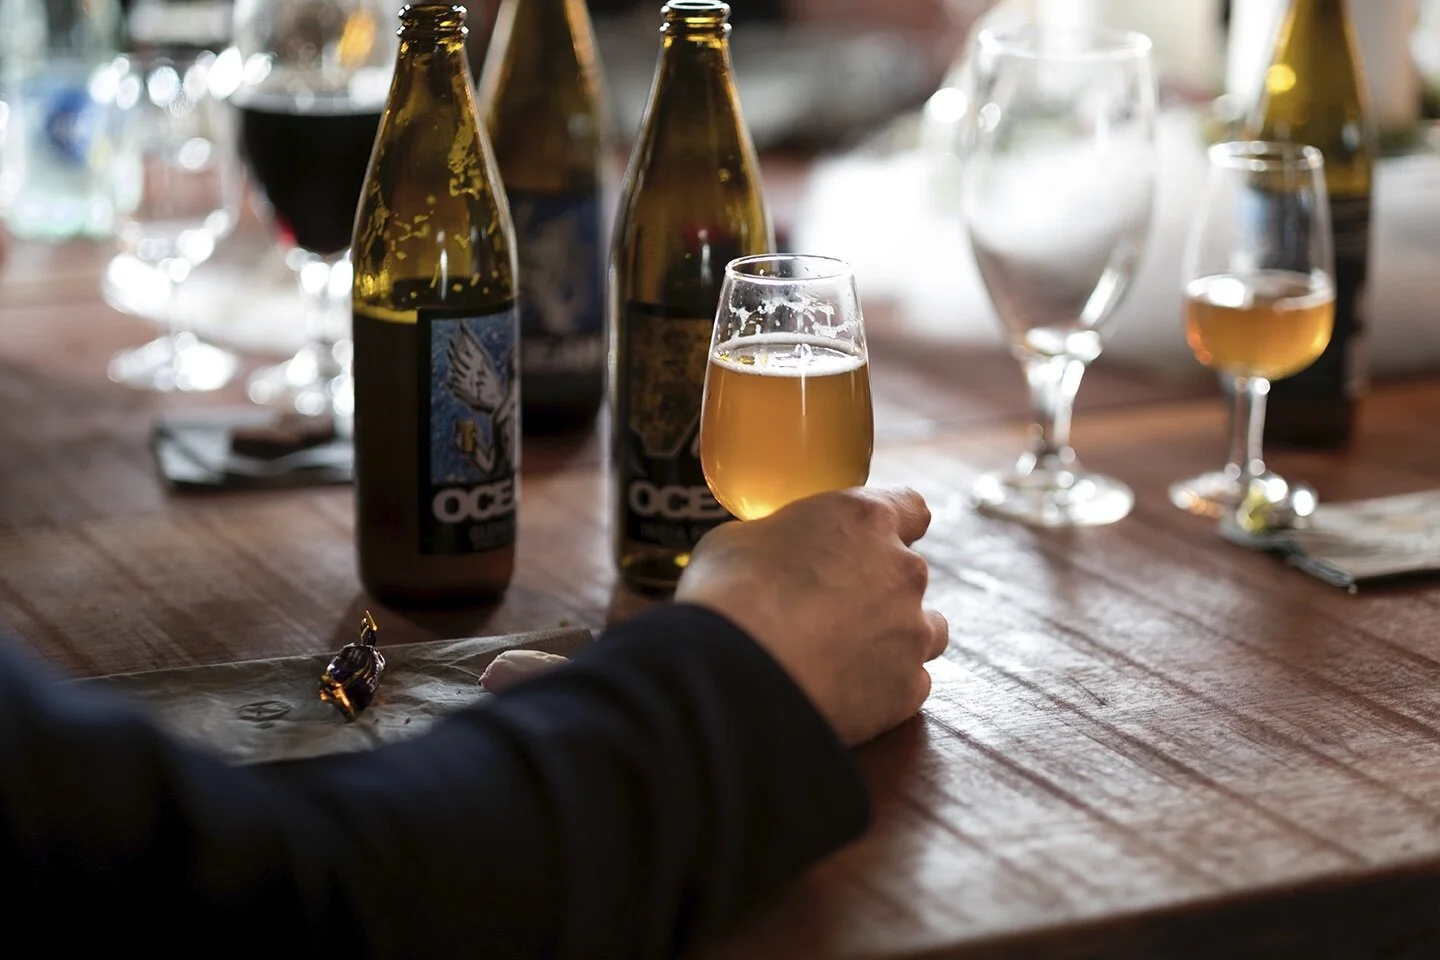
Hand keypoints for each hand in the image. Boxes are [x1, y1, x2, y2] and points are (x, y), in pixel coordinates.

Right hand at [676, 487, 948, 745]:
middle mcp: (902, 570)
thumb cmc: (729, 595)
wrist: (732, 677)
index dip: (892, 524)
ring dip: (894, 636)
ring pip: (924, 630)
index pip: (910, 508)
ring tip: (843, 653)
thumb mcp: (741, 538)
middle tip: (827, 606)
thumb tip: (770, 551)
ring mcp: (911, 633)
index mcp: (864, 519)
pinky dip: (883, 687)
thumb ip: (779, 538)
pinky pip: (908, 684)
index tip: (871, 539)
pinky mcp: (907, 690)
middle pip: (909, 574)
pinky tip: (843, 690)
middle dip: (877, 587)